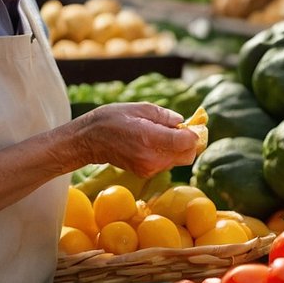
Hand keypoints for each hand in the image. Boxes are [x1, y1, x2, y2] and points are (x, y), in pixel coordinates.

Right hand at [72, 102, 198, 178]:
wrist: (89, 140)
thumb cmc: (112, 119)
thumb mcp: (139, 108)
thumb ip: (164, 116)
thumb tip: (182, 122)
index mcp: (150, 138)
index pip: (186, 142)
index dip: (194, 134)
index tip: (192, 125)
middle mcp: (151, 158)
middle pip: (187, 156)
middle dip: (189, 143)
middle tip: (180, 129)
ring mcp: (148, 168)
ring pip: (177, 161)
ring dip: (177, 148)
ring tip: (160, 133)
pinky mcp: (145, 173)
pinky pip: (165, 164)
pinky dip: (166, 154)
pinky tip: (152, 143)